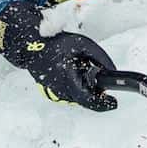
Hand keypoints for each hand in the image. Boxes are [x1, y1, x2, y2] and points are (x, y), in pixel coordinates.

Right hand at [0, 1, 117, 110]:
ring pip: (78, 97)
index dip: (103, 104)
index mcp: (67, 77)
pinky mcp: (52, 91)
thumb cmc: (56, 44)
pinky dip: (76, 86)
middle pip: (85, 98)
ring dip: (86, 88)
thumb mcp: (83, 45)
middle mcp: (60, 88)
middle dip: (95, 91)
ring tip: (81, 70)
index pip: (88, 99)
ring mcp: (55, 92)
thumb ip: (100, 58)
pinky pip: (70, 93)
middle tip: (98, 78)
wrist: (32, 46)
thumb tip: (112, 71)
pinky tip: (73, 73)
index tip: (114, 103)